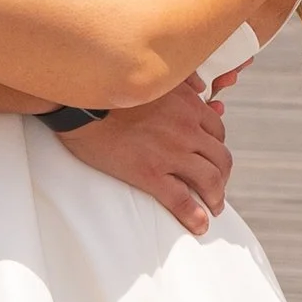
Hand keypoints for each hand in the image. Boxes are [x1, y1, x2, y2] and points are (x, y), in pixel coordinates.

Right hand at [58, 75, 233, 235]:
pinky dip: (195, 216)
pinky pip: (181, 200)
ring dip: (216, 197)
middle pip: (220, 157)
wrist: (79, 104)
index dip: (217, 148)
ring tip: (213, 207)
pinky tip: (199, 225)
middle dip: (222, 175)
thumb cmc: (110, 90)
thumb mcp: (153, 76)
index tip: (212, 158)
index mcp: (187, 104)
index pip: (217, 130)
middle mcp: (186, 128)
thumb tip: (201, 87)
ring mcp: (170, 153)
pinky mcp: (150, 174)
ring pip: (209, 180)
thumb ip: (182, 79)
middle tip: (216, 187)